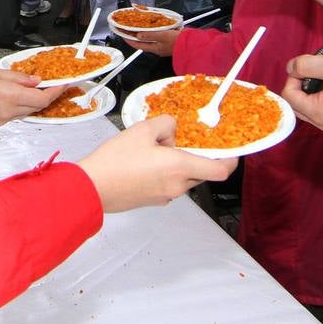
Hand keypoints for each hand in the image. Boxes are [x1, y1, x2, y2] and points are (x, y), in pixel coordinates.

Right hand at [0, 63, 54, 124]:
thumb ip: (18, 78)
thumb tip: (35, 81)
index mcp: (10, 97)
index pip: (42, 99)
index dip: (55, 92)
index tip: (63, 84)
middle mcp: (7, 112)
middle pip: (35, 107)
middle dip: (44, 97)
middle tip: (50, 85)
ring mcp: (0, 120)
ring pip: (24, 112)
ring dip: (30, 102)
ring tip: (30, 89)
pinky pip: (11, 115)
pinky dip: (17, 106)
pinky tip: (12, 96)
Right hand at [76, 116, 235, 212]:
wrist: (91, 188)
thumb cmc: (115, 162)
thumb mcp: (142, 129)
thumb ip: (165, 124)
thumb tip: (172, 128)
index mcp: (180, 168)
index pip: (220, 170)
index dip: (231, 159)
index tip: (231, 150)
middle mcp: (177, 186)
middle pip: (200, 171)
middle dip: (194, 154)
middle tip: (179, 139)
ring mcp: (165, 196)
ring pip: (183, 177)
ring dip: (178, 163)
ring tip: (154, 148)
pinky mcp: (153, 200)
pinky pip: (168, 183)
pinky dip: (165, 172)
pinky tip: (144, 161)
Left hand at [120, 27, 179, 56]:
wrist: (191, 44)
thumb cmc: (178, 41)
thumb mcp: (162, 36)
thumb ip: (150, 35)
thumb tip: (138, 35)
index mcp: (154, 48)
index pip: (137, 44)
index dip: (128, 39)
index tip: (122, 34)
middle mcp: (157, 48)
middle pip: (142, 42)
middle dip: (135, 36)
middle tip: (129, 29)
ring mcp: (162, 46)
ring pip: (149, 39)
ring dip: (143, 34)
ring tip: (139, 27)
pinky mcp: (168, 42)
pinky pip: (156, 37)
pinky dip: (152, 32)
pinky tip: (154, 27)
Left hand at [279, 51, 322, 131]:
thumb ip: (305, 65)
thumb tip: (290, 68)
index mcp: (321, 113)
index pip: (289, 96)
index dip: (293, 77)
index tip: (307, 66)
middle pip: (296, 104)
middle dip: (300, 85)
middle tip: (315, 71)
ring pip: (307, 107)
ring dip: (309, 91)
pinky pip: (319, 109)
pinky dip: (319, 97)